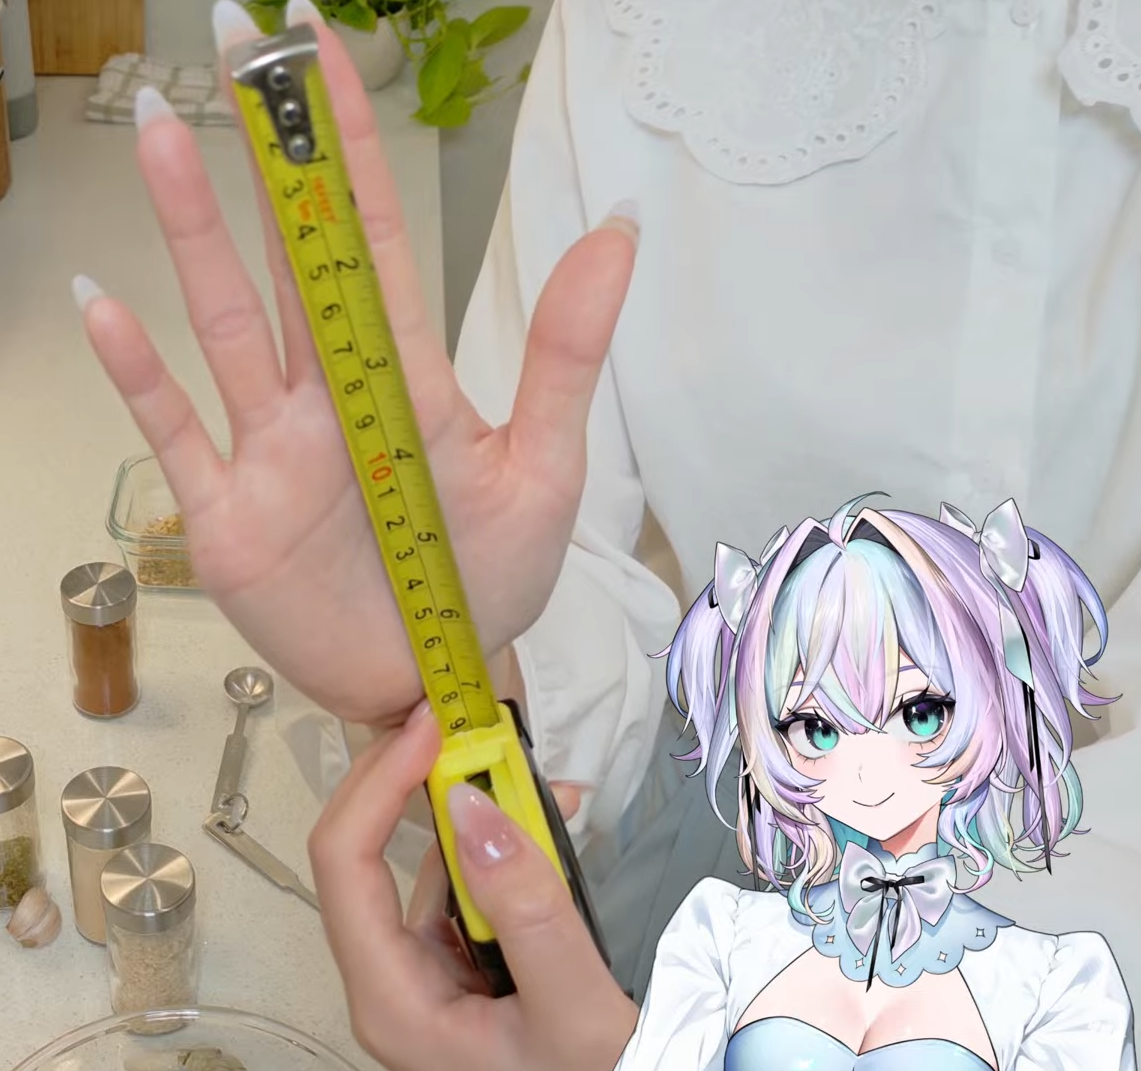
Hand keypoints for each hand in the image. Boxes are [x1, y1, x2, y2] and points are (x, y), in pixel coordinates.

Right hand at [75, 0, 637, 724]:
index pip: (374, 244)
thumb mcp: (546, 466)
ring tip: (162, 138)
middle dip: (267, 164)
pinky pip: (177, 430)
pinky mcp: (230, 514)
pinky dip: (140, 374)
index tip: (326, 57)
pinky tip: (107, 307)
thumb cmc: (492, 575)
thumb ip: (568, 355)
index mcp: (405, 380)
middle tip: (235, 53)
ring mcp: (273, 450)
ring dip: (194, 236)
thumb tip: (618, 233)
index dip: (353, 152)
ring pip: (225, 324)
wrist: (439, 670)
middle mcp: (330, 400)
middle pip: (291, 265)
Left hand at [310, 703, 637, 1070]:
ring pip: (418, 856)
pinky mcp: (453, 954)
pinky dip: (498, 837)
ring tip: (531, 779)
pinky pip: (460, 875)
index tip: (430, 732)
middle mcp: (390, 978)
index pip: (345, 864)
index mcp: (392, 999)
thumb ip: (527, 911)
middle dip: (417, 778)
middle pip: (365, 849)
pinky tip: (545, 820)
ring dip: (469, 804)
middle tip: (470, 732)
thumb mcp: (572, 1007)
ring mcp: (420, 965)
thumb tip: (472, 808)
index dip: (379, 784)